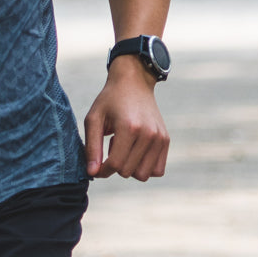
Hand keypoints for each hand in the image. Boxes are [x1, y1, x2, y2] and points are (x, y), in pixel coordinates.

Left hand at [83, 61, 168, 180]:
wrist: (134, 81)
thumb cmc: (110, 100)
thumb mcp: (94, 119)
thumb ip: (92, 147)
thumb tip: (93, 173)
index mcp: (129, 127)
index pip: (114, 165)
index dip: (101, 170)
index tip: (96, 165)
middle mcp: (148, 134)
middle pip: (127, 172)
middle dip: (115, 164)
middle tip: (114, 144)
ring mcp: (160, 137)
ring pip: (143, 175)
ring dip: (130, 166)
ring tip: (126, 146)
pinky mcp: (166, 140)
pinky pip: (157, 170)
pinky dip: (145, 166)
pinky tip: (137, 150)